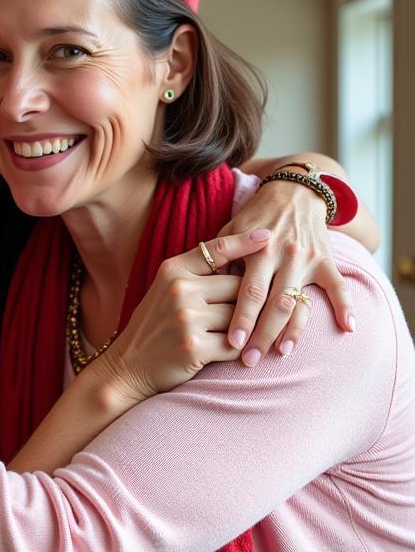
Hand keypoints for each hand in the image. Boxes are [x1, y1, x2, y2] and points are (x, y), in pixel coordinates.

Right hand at [92, 230, 270, 404]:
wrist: (126, 367)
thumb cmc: (153, 327)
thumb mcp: (165, 291)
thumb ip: (196, 275)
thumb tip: (244, 262)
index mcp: (172, 271)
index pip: (217, 250)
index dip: (245, 241)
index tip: (268, 235)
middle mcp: (179, 290)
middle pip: (239, 286)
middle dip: (247, 301)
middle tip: (248, 313)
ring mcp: (186, 318)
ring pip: (240, 316)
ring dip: (244, 329)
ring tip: (236, 336)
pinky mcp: (194, 347)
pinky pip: (235, 345)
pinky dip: (239, 350)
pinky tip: (231, 353)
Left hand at [219, 179, 354, 364]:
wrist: (293, 192)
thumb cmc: (253, 217)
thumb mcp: (230, 231)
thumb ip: (219, 259)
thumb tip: (202, 291)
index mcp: (257, 249)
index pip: (248, 290)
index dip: (241, 318)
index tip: (232, 343)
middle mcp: (283, 255)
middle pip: (272, 302)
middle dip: (261, 333)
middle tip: (250, 359)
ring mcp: (306, 259)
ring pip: (298, 300)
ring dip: (292, 330)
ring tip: (281, 354)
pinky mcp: (326, 261)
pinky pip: (338, 286)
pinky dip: (346, 306)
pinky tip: (348, 328)